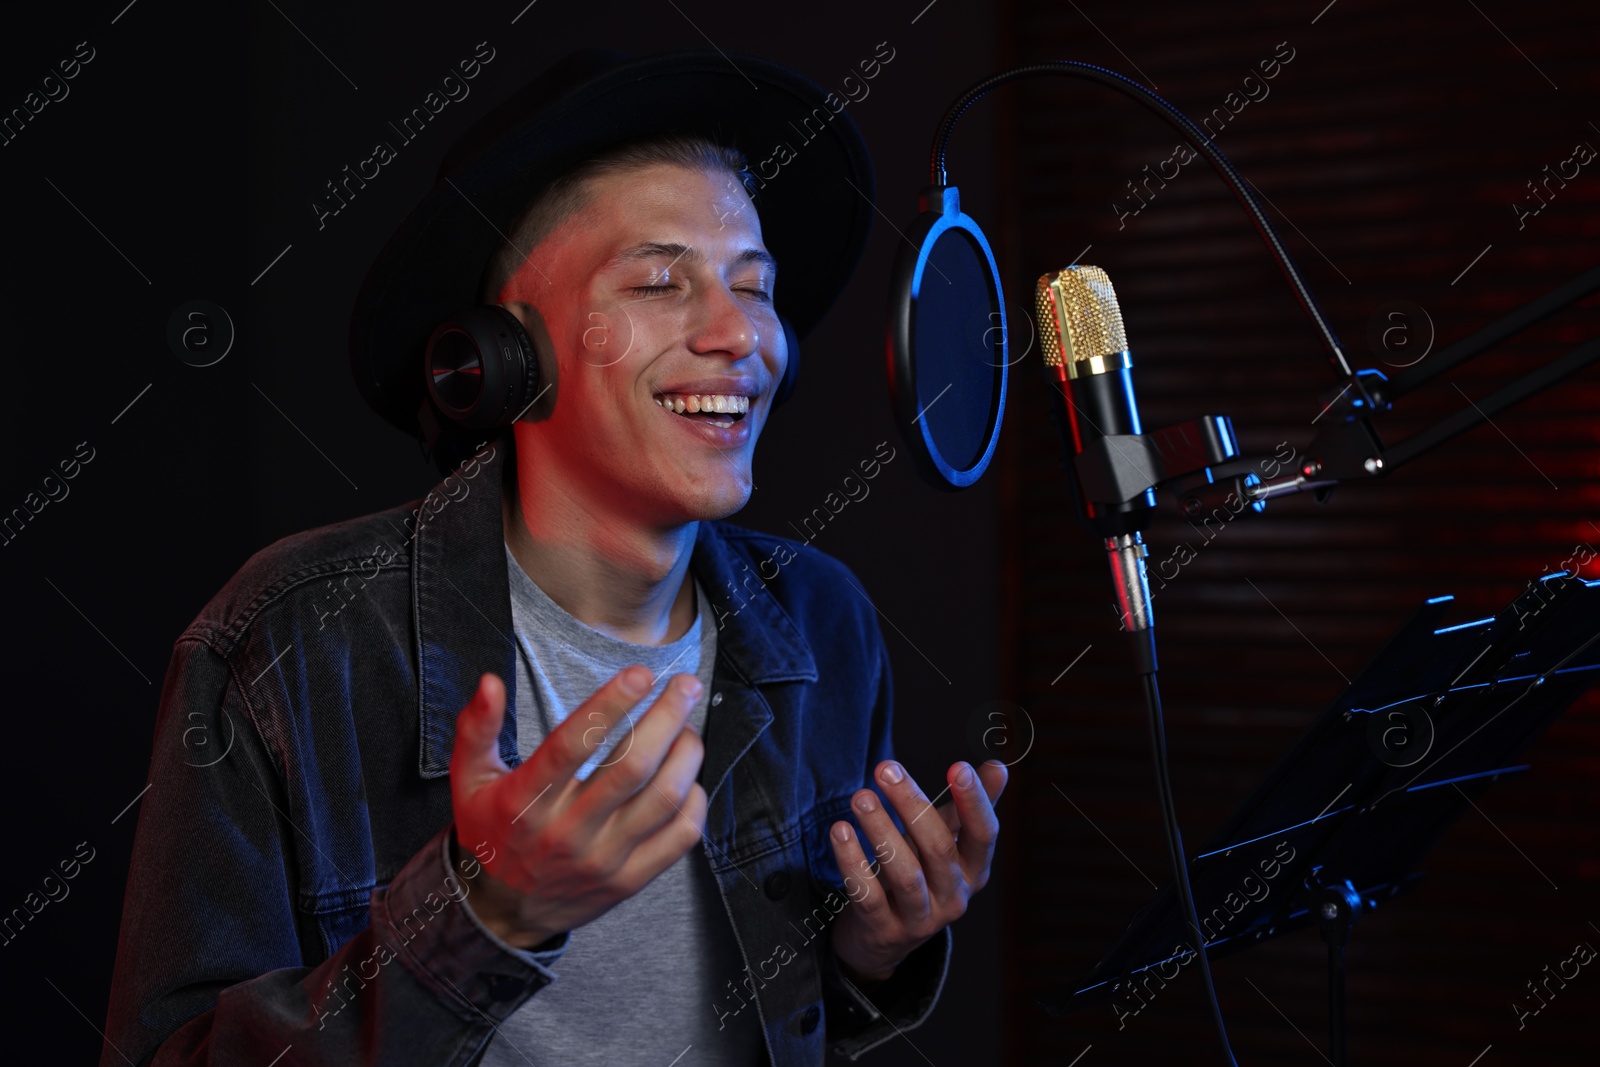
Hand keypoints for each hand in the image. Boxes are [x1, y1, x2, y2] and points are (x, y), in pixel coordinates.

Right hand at [449, 667, 707, 947]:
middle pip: (631, 767)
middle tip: (685, 686)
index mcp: (525, 800)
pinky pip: (678, 837)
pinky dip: (694, 801)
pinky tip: (689, 778)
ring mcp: (602, 859)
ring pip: (662, 799)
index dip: (611, 703)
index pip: (573, 743)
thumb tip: (490, 681)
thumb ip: (477, 728)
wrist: (501, 910)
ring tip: (688, 728)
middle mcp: (566, 831)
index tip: (641, 673)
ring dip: (686, 754)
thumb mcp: (468, 779)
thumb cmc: (491, 830)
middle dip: (667, 717)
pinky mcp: (628, 881)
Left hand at [827, 759, 1006, 981]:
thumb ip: (970, 806)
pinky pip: (868, 896)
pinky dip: (852, 862)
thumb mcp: (949, 842)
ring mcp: (920, 919)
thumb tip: (999, 765)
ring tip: (861, 797)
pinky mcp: (885, 930)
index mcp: (975, 870)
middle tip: (886, 768)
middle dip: (912, 805)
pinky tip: (840, 831)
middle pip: (939, 849)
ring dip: (881, 830)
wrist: (886, 937)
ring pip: (905, 874)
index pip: (984, 835)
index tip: (958, 767)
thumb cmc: (921, 874)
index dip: (974, 802)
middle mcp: (954, 897)